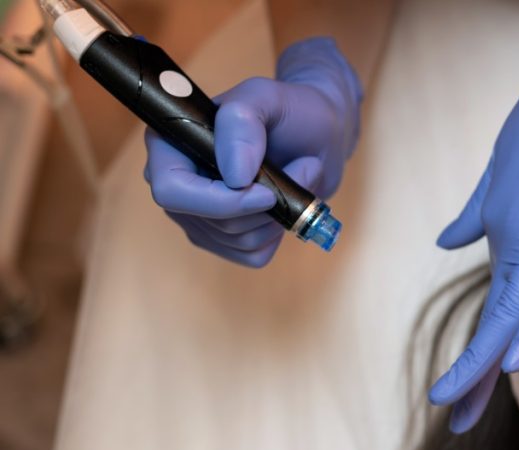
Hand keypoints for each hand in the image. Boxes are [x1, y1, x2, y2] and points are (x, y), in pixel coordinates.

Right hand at [143, 37, 361, 266]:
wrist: (316, 135)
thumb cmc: (289, 111)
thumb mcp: (266, 97)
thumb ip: (242, 122)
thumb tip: (233, 176)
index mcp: (171, 145)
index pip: (171, 190)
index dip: (219, 200)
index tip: (265, 192)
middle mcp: (177, 184)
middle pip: (212, 221)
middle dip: (264, 205)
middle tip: (300, 168)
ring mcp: (199, 216)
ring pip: (237, 240)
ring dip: (281, 213)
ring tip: (298, 175)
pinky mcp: (226, 239)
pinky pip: (254, 254)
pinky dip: (281, 231)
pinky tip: (286, 201)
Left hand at [428, 0, 518, 431]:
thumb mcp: (509, 181)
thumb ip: (476, 215)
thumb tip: (447, 238)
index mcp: (506, 239)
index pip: (495, 307)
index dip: (480, 349)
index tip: (465, 382)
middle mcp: (514, 248)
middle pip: (491, 324)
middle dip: (469, 375)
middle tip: (447, 414)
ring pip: (507, 321)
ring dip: (480, 368)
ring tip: (454, 408)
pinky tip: (510, 365)